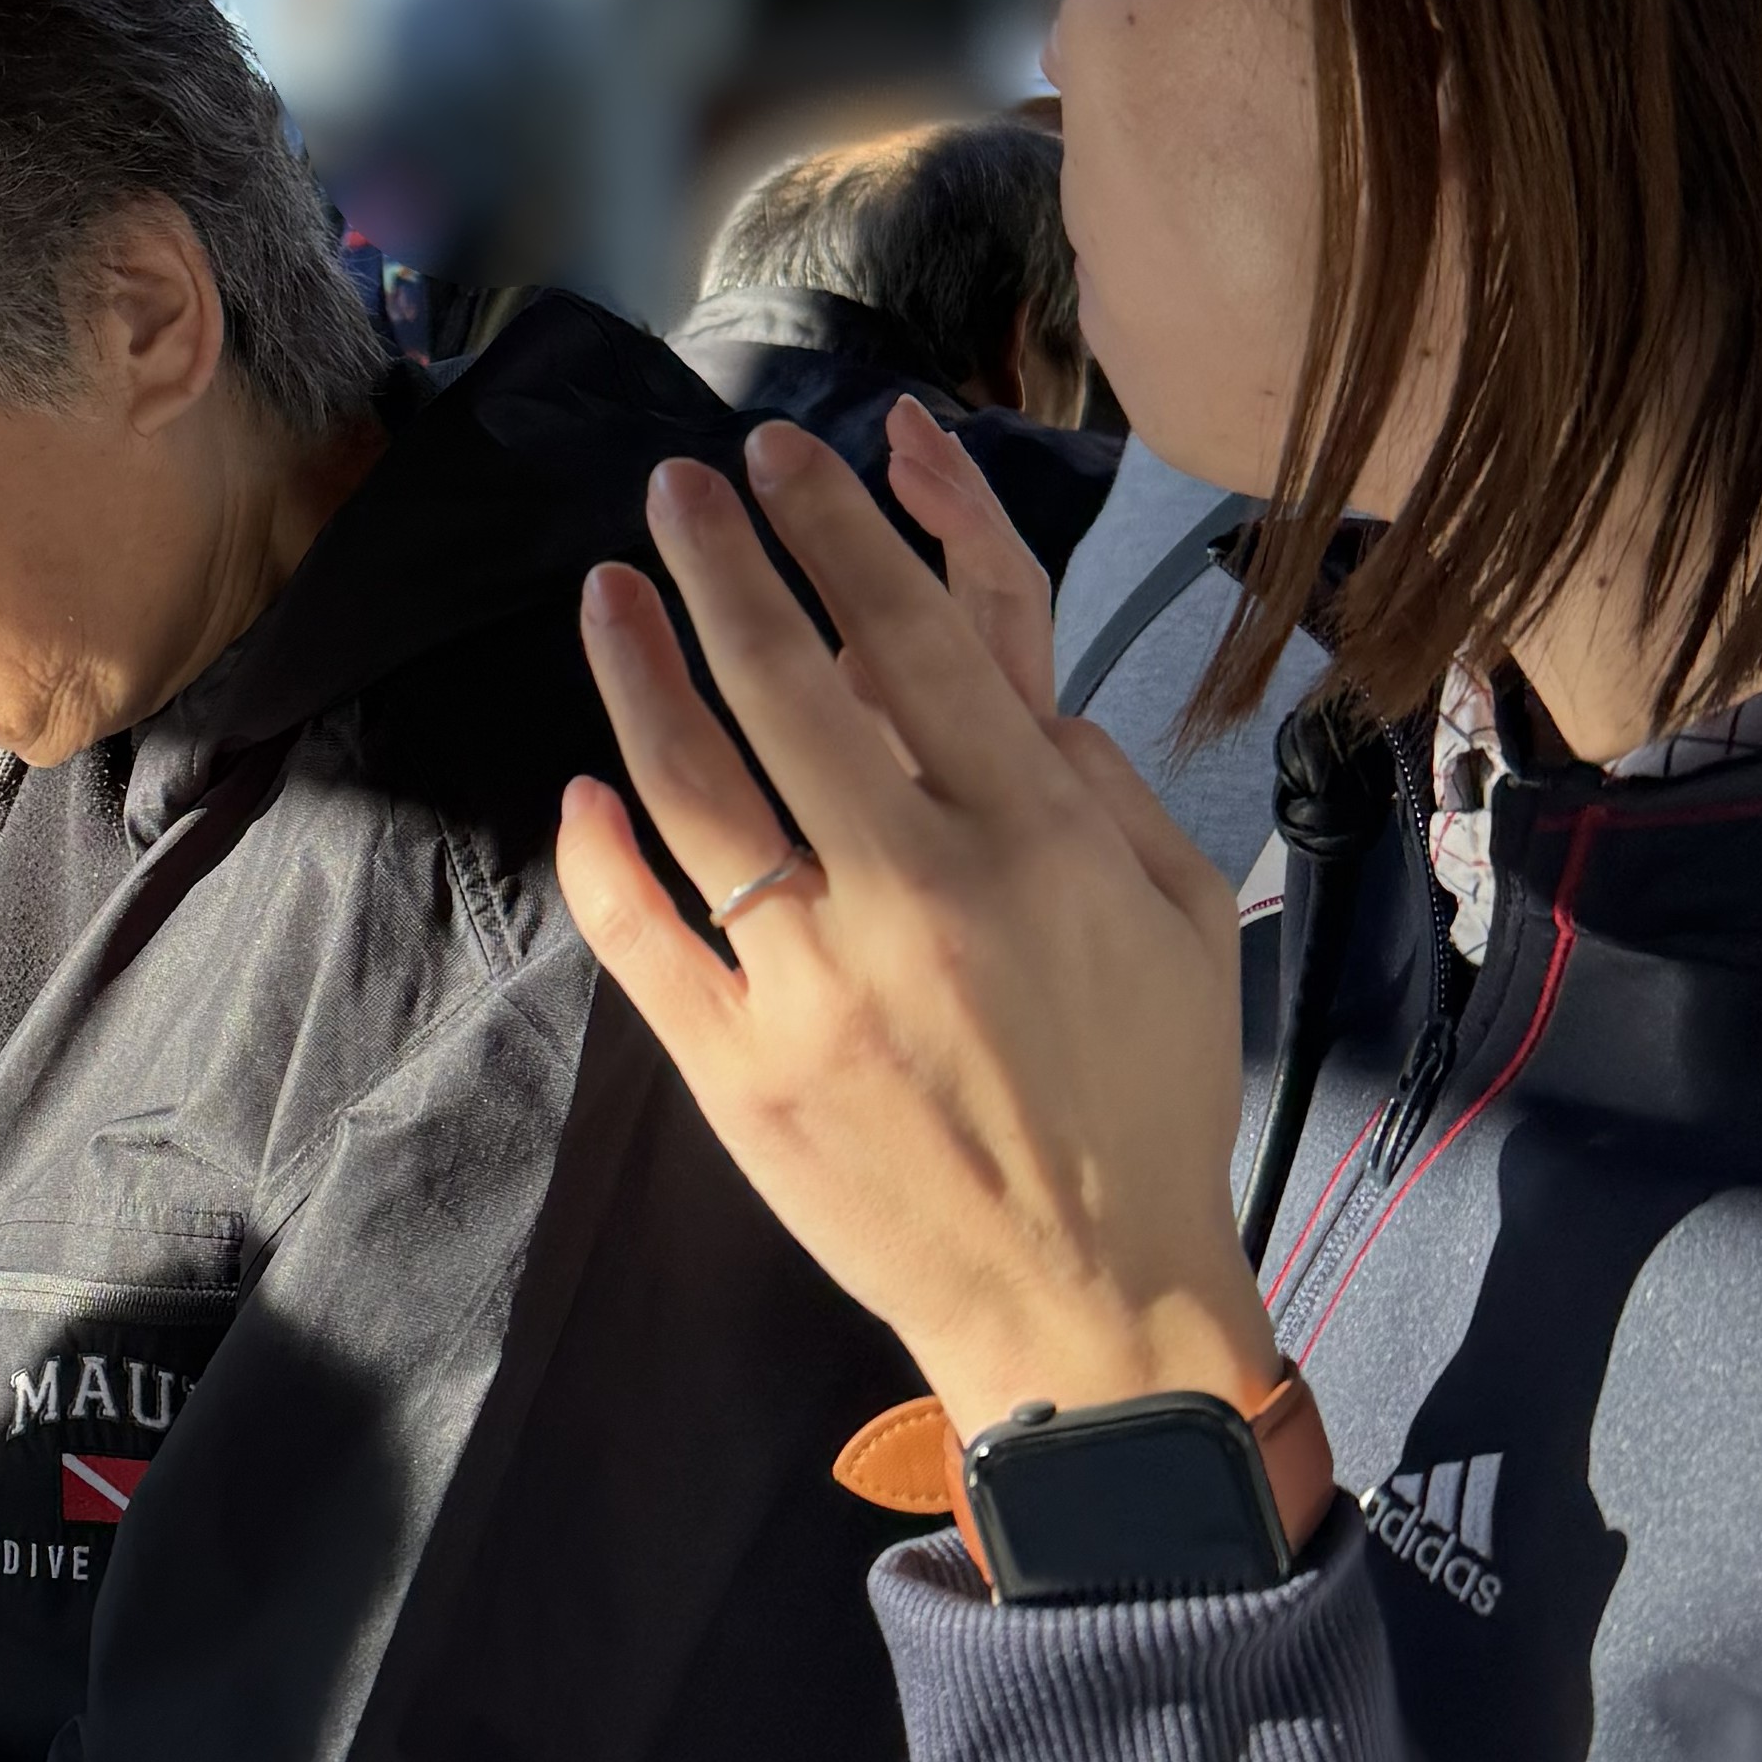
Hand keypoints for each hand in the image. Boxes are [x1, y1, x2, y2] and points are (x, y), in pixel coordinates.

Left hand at [553, 404, 1282, 1445]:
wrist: (1089, 1300)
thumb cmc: (1145, 1102)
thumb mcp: (1178, 920)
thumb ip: (1100, 786)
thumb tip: (1010, 693)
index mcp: (1033, 840)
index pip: (916, 634)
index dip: (839, 528)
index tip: (784, 460)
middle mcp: (918, 893)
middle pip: (788, 680)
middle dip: (721, 559)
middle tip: (676, 485)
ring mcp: (815, 984)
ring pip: (693, 788)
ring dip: (638, 670)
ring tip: (609, 590)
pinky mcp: (742, 1071)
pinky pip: (645, 937)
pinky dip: (601, 854)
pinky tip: (583, 787)